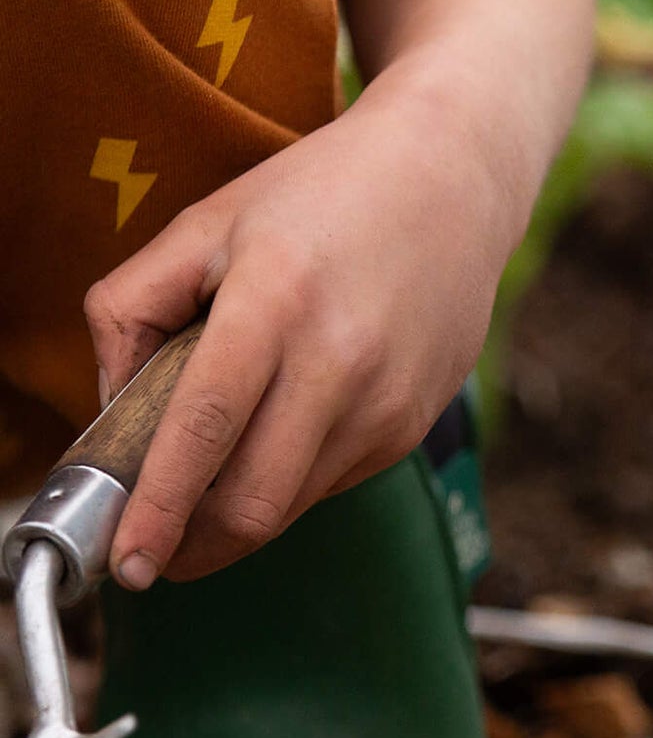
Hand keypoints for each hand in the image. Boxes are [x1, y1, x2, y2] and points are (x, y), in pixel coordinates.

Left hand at [82, 77, 513, 586]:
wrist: (454, 176)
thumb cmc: (326, 192)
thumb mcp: (206, 224)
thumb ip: (130, 308)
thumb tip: (113, 407)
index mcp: (276, 301)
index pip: (206, 429)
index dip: (159, 507)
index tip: (127, 562)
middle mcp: (342, 360)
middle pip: (254, 501)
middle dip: (191, 544)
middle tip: (154, 544)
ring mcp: (388, 399)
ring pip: (292, 506)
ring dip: (238, 514)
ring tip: (215, 471)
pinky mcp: (415, 421)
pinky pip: (333, 481)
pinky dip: (290, 477)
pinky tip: (284, 426)